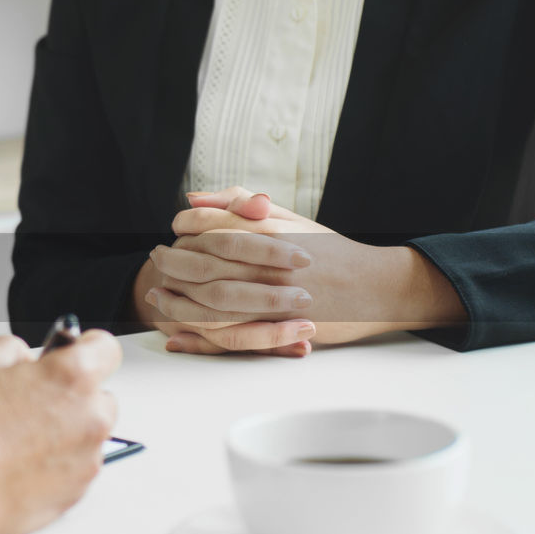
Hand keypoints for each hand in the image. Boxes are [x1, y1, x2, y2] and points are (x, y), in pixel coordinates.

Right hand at [0, 332, 120, 533]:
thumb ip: (12, 349)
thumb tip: (24, 358)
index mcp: (72, 376)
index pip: (105, 348)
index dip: (84, 348)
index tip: (70, 354)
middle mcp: (90, 416)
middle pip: (99, 397)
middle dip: (73, 396)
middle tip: (32, 402)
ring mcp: (87, 458)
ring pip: (87, 435)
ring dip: (65, 432)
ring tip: (18, 440)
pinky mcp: (78, 491)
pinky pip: (75, 468)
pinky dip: (56, 464)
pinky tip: (20, 464)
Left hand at [153, 187, 464, 346]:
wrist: (376, 287)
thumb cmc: (330, 251)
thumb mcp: (290, 218)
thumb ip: (242, 204)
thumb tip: (194, 198)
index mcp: (274, 232)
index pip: (216, 224)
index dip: (188, 225)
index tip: (174, 227)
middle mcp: (272, 264)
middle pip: (206, 262)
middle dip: (174, 261)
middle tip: (158, 258)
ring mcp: (275, 298)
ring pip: (212, 300)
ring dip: (178, 299)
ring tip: (158, 294)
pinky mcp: (278, 329)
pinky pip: (229, 333)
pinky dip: (198, 334)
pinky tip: (177, 330)